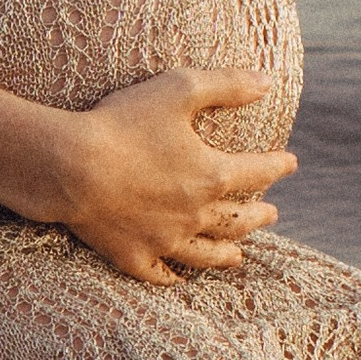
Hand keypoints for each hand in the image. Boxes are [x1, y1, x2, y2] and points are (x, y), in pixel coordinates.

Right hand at [46, 65, 291, 285]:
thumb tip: (267, 82)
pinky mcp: (132, 256)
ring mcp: (164, 240)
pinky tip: (179, 278)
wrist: (70, 167)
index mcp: (211, 175)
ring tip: (238, 256)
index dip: (277, 165)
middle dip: (258, 215)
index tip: (290, 163)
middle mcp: (195, 214)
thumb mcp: (179, 89)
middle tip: (272, 214)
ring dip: (226, 254)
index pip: (258, 171)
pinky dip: (174, 277)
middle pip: (237, 219)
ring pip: (205, 253)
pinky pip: (160, 274)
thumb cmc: (123, 123)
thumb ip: (227, 85)